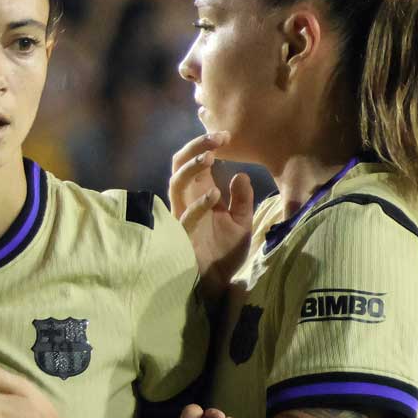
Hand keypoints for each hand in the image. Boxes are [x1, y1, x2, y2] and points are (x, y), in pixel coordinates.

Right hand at [169, 132, 253, 298]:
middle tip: (218, 138)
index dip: (205, 145)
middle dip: (195, 148)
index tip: (227, 135)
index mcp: (200, 194)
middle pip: (179, 165)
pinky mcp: (183, 237)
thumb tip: (239, 175)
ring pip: (175, 185)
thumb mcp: (242, 221)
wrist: (220, 282)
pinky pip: (185, 217)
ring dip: (191, 169)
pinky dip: (198, 204)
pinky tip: (215, 194)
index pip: (195, 161)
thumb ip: (241, 199)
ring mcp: (183, 218)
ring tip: (211, 157)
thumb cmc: (225, 251)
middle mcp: (188, 202)